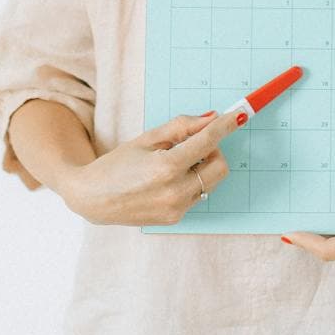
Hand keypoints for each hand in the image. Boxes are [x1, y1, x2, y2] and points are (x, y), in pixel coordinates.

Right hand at [61, 109, 243, 226]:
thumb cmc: (117, 164)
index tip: (240, 115)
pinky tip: (168, 180)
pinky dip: (191, 182)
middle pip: (220, 166)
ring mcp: (176, 208)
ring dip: (203, 167)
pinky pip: (197, 195)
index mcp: (166, 167)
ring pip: (210, 182)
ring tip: (177, 162)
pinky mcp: (175, 219)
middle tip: (194, 143)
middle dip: (214, 150)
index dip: (226, 126)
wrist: (94, 199)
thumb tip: (211, 118)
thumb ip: (181, 127)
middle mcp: (175, 191)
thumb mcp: (147, 138)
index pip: (208, 142)